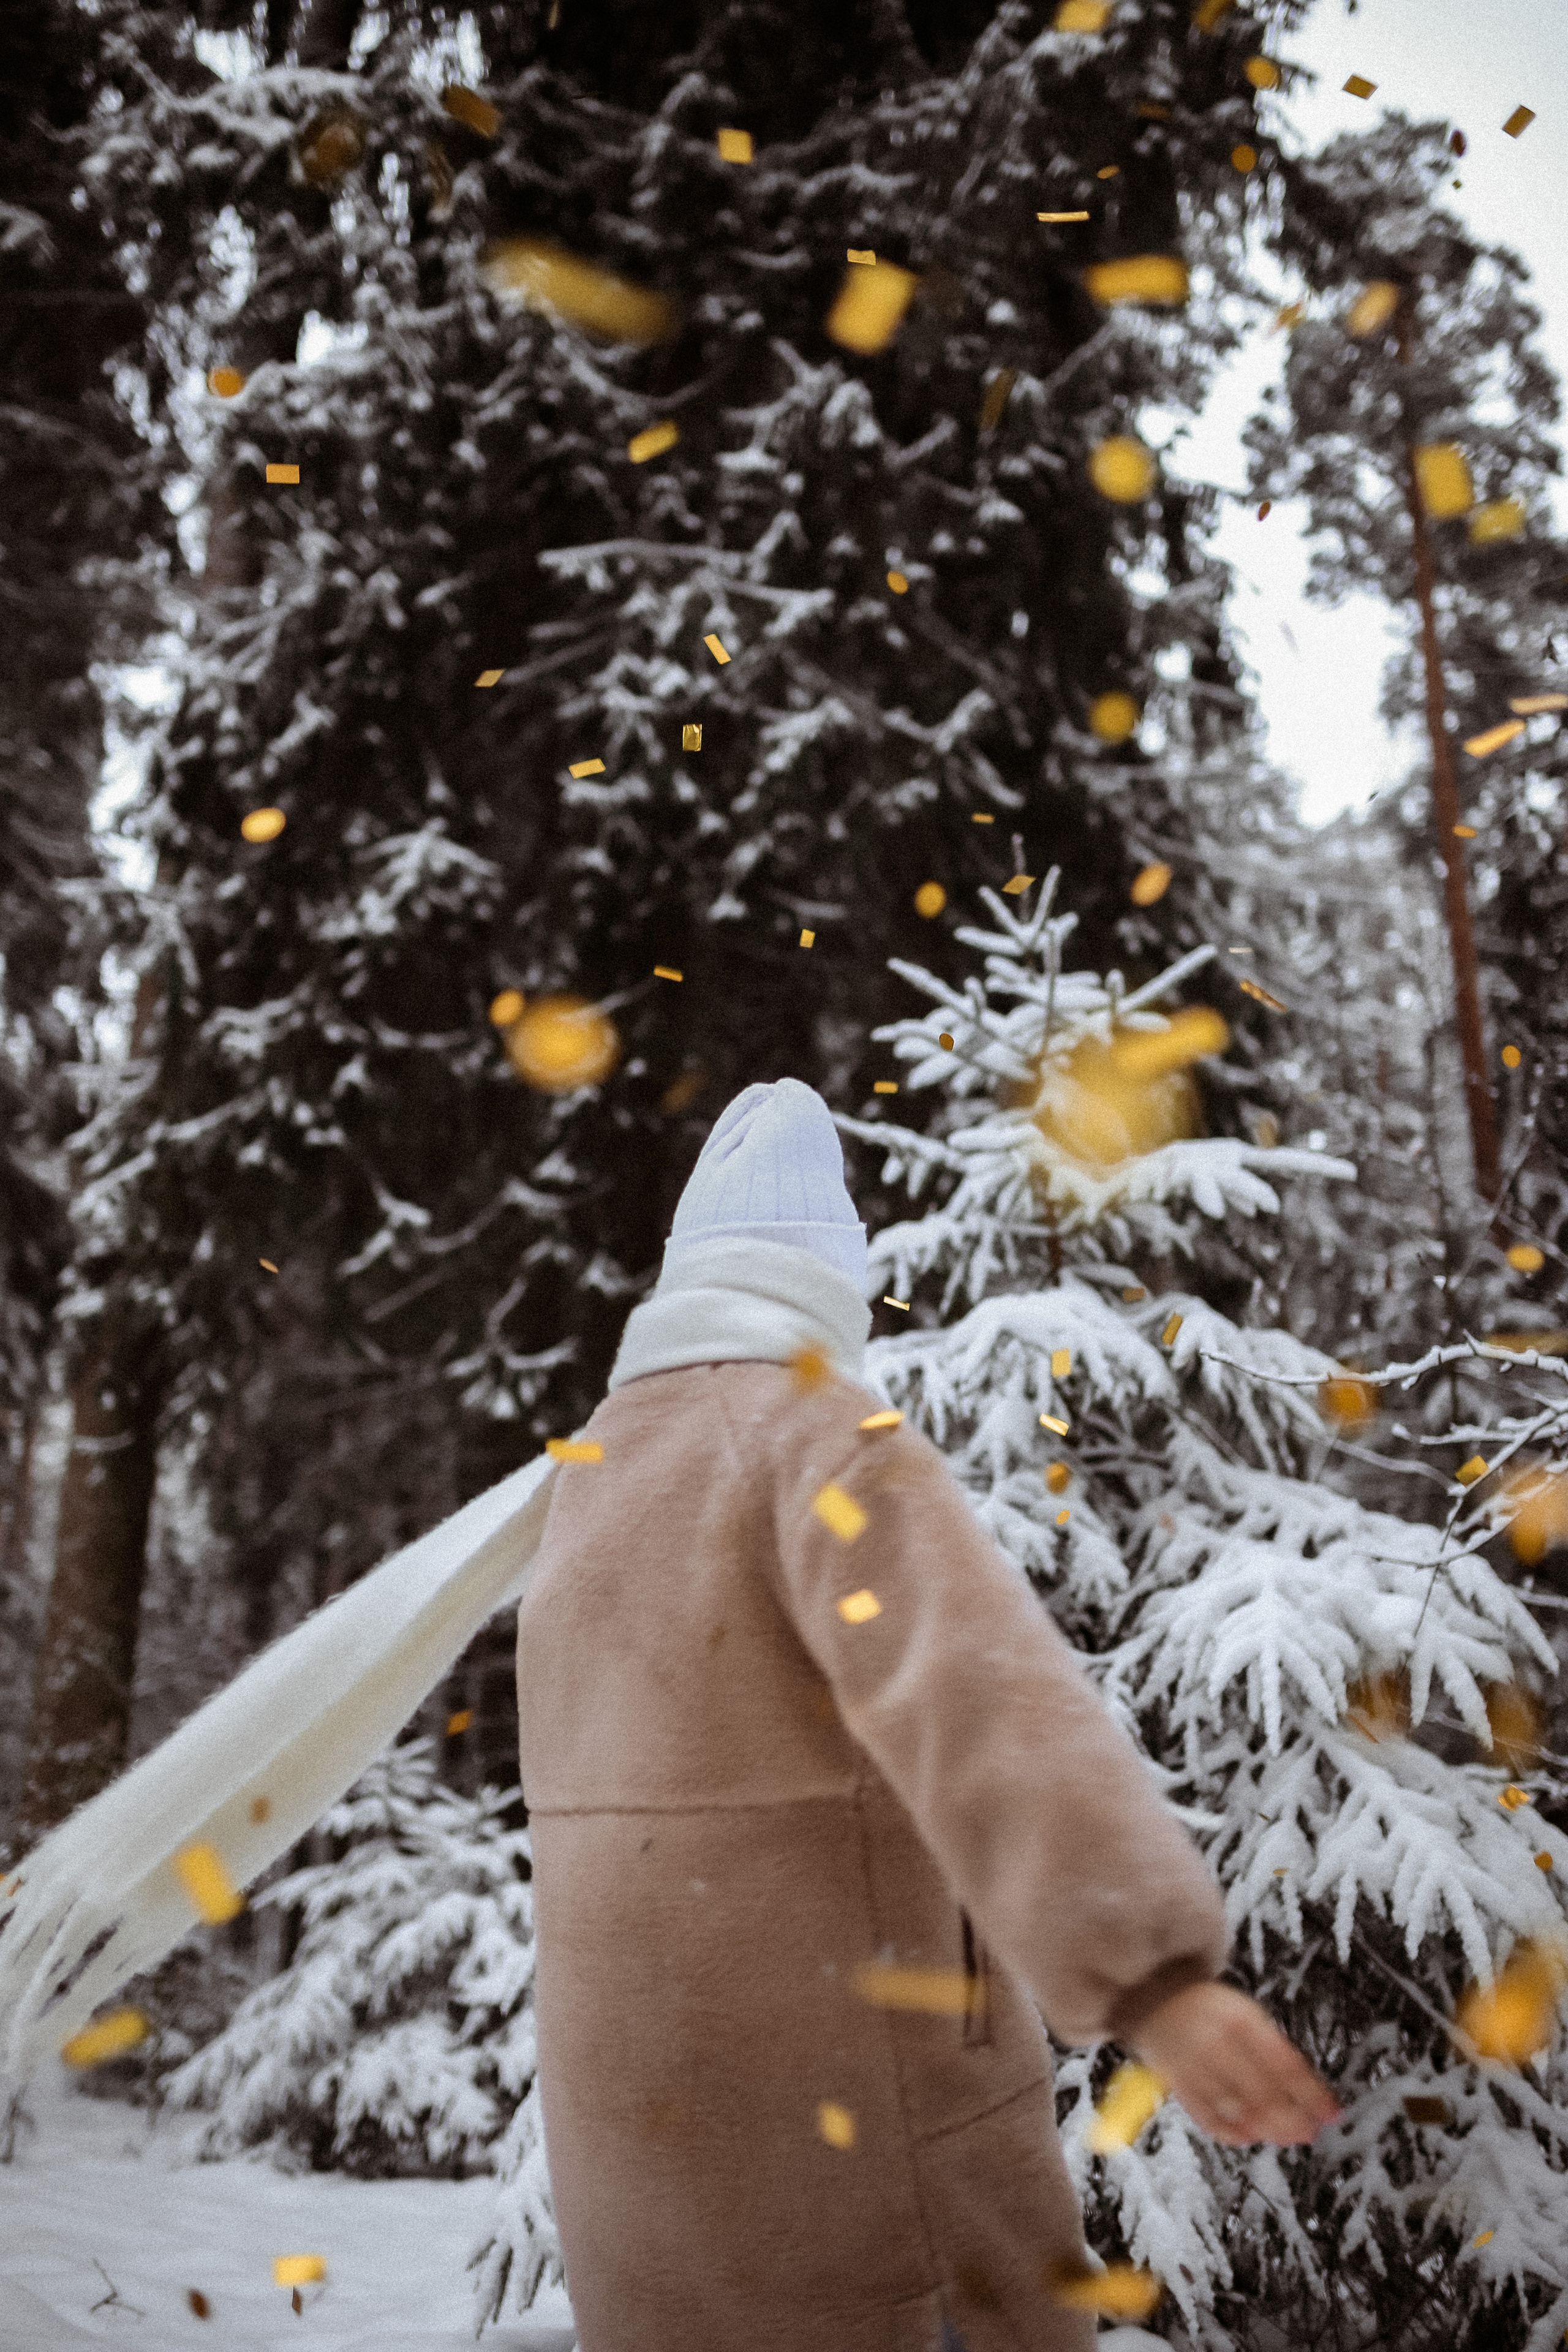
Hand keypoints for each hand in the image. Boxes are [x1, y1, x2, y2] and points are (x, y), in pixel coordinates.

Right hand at [1130, 1981, 1340, 2146]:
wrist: (1154, 1998)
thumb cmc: (1209, 2009)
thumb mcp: (1245, 2013)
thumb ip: (1274, 2048)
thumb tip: (1309, 2089)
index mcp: (1239, 2019)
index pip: (1284, 2063)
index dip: (1311, 2092)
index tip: (1330, 2110)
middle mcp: (1216, 2043)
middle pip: (1262, 2091)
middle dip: (1291, 2117)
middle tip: (1310, 2130)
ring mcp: (1194, 2066)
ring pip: (1237, 2108)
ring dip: (1267, 2128)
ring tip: (1287, 2137)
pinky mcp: (1177, 2085)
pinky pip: (1207, 2116)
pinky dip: (1231, 2132)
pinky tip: (1250, 2136)